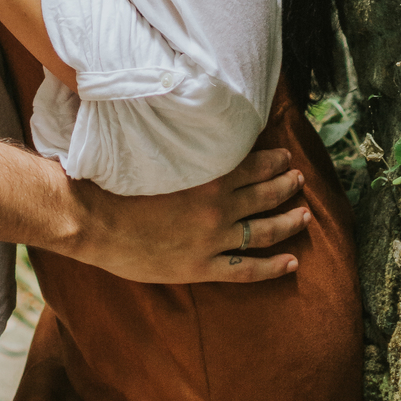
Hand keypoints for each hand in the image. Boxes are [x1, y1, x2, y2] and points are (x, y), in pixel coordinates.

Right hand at [71, 145, 309, 282]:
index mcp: (206, 178)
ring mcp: (212, 240)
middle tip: (299, 179)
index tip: (285, 156)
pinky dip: (272, 267)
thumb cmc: (116, 183)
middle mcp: (217, 208)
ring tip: (305, 215)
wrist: (95, 221)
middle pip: (264, 196)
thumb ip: (178, 148)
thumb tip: (187, 131)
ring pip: (263, 231)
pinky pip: (246, 268)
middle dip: (286, 186)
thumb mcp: (153, 155)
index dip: (273, 160)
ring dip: (288, 222)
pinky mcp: (201, 266)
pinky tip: (291, 262)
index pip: (252, 166)